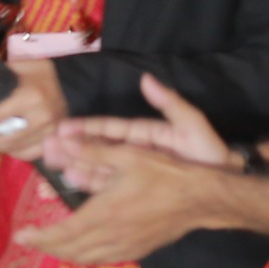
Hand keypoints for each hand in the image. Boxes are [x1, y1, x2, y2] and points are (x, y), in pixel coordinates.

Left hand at [0, 50, 66, 159]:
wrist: (75, 84)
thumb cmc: (44, 72)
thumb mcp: (20, 66)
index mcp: (30, 96)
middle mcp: (42, 117)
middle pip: (6, 139)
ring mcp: (51, 133)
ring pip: (17, 149)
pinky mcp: (55, 142)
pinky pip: (30, 153)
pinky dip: (15, 151)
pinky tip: (4, 145)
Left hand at [17, 138, 213, 263]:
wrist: (202, 198)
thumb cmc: (165, 173)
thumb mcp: (126, 155)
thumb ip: (91, 152)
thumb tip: (60, 142)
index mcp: (104, 214)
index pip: (63, 233)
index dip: (40, 236)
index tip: (21, 235)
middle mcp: (112, 236)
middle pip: (71, 251)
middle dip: (47, 247)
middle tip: (30, 241)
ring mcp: (127, 247)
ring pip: (88, 259)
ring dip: (65, 254)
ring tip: (50, 245)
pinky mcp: (139, 250)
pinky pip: (104, 259)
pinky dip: (86, 256)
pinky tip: (83, 249)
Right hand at [40, 73, 229, 180]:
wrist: (222, 186)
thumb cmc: (208, 152)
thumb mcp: (191, 123)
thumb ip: (170, 102)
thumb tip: (147, 78)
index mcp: (143, 133)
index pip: (109, 128)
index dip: (86, 127)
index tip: (62, 127)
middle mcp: (133, 152)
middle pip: (98, 148)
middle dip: (72, 148)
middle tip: (46, 148)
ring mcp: (133, 171)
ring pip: (98, 168)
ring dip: (76, 166)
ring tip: (53, 167)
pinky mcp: (134, 190)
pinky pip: (109, 188)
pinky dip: (91, 186)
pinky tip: (73, 184)